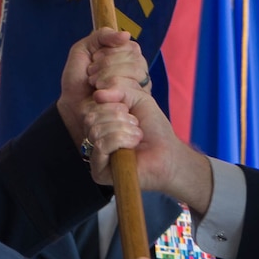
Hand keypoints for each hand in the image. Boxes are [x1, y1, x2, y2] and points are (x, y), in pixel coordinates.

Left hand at [56, 28, 147, 146]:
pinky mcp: (138, 103)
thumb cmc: (77, 81)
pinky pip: (134, 88)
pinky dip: (114, 88)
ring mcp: (140, 87)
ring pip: (137, 71)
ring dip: (110, 76)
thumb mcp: (83, 50)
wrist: (72, 106)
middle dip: (108, 64)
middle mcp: (136, 70)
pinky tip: (100, 94)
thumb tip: (126, 34)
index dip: (110, 51)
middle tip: (92, 75)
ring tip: (95, 85)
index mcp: (125, 55)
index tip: (93, 60)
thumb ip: (102, 36)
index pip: (130, 45)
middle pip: (135, 58)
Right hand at [81, 85, 213, 212]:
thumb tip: (97, 94)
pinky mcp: (98, 171)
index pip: (90, 104)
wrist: (168, 154)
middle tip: (135, 124)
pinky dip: (120, 140)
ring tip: (137, 135)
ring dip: (122, 128)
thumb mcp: (139, 98)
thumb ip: (119, 86)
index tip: (129, 110)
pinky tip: (133, 143)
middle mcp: (92, 137)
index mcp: (98, 120)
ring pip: (95, 131)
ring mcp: (94, 155)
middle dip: (117, 115)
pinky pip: (100, 146)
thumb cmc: (154, 128)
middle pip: (90, 116)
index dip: (111, 102)